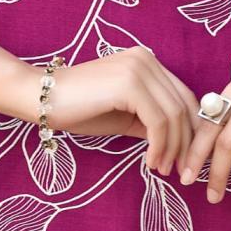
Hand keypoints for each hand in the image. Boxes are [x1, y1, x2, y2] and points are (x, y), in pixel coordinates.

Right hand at [30, 47, 203, 173]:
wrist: (39, 97)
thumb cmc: (78, 109)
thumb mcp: (124, 117)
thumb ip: (151, 123)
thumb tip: (179, 144)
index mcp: (147, 62)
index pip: (184, 97)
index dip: (191, 130)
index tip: (184, 159)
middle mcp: (147, 59)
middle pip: (184, 106)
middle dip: (186, 143)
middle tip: (179, 171)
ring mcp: (139, 68)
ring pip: (174, 115)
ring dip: (172, 149)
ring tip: (161, 169)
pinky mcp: (129, 84)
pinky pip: (157, 121)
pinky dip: (159, 146)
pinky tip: (149, 162)